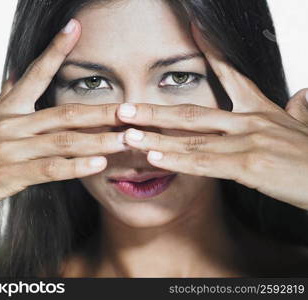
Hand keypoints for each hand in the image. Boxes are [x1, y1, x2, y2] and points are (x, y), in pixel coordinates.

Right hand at [0, 19, 125, 223]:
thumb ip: (6, 99)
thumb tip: (15, 77)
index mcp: (7, 108)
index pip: (35, 72)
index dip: (56, 49)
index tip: (75, 28)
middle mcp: (11, 124)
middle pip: (64, 112)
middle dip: (101, 110)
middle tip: (130, 107)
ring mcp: (11, 148)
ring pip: (63, 140)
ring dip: (98, 140)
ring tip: (126, 138)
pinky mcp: (10, 174)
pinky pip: (49, 169)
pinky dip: (75, 167)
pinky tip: (97, 165)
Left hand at [116, 23, 307, 209]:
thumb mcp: (303, 127)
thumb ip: (298, 110)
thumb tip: (302, 94)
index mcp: (260, 110)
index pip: (231, 73)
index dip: (212, 50)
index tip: (194, 28)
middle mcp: (250, 121)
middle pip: (193, 112)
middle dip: (155, 110)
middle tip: (124, 107)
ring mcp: (249, 142)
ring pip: (193, 138)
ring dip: (156, 136)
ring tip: (128, 133)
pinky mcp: (251, 166)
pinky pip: (206, 162)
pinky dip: (178, 160)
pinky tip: (155, 157)